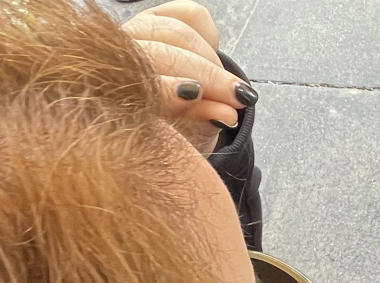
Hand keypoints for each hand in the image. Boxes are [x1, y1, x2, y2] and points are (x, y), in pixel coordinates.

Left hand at [122, 0, 258, 154]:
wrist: (171, 117)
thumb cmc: (171, 133)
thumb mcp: (185, 138)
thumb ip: (200, 123)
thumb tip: (226, 116)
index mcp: (110, 89)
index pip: (135, 82)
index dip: (165, 86)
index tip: (195, 94)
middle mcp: (116, 55)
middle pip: (159, 52)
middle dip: (205, 75)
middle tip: (237, 98)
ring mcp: (138, 31)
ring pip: (176, 32)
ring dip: (211, 61)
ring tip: (232, 90)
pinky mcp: (161, 17)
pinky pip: (190, 15)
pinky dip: (210, 38)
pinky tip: (215, 62)